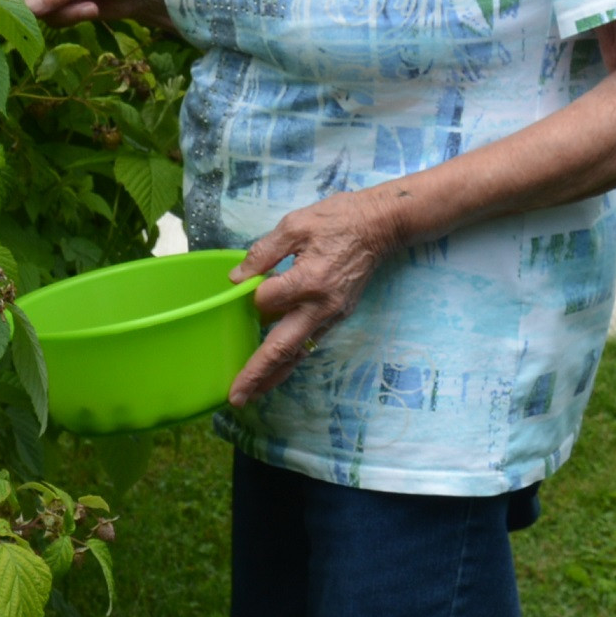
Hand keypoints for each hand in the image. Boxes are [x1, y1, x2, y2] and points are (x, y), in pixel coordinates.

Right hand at [0, 0, 169, 29]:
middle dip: (44, 3)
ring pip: (39, 7)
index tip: (0, 4)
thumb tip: (26, 7)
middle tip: (57, 10)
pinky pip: (53, 17)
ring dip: (64, 11)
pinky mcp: (63, 3)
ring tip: (89, 5)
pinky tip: (91, 9)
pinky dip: (71, 16)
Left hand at [227, 190, 403, 405]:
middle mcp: (321, 306)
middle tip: (235, 397)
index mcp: (309, 281)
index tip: (248, 280)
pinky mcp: (337, 317)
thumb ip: (263, 252)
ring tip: (251, 394)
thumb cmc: (337, 220)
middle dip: (257, 373)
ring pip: (298, 353)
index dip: (252, 293)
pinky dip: (291, 359)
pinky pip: (310, 343)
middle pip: (283, 348)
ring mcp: (332, 315)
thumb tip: (237, 279)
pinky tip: (276, 368)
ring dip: (274, 375)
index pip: (266, 300)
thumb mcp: (295, 224)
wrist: (380, 226)